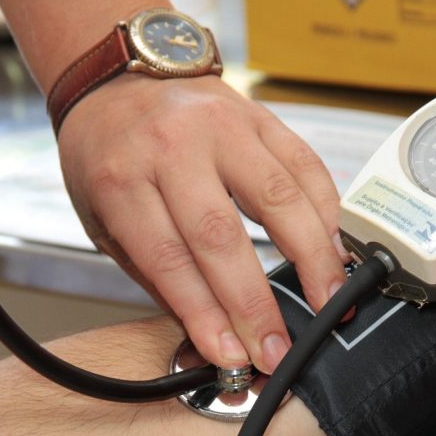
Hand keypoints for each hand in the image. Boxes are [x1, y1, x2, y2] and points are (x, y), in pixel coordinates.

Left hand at [56, 74, 349, 372]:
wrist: (118, 79)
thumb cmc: (108, 155)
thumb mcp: (103, 220)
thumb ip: (153, 274)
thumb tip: (207, 333)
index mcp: (122, 180)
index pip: (169, 260)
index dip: (205, 315)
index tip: (231, 355)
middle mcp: (172, 148)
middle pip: (222, 236)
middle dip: (255, 304)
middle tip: (278, 348)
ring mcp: (221, 127)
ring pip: (278, 197)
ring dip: (311, 258)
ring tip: (330, 302)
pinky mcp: (260, 117)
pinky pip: (305, 164)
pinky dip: (326, 211)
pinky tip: (333, 249)